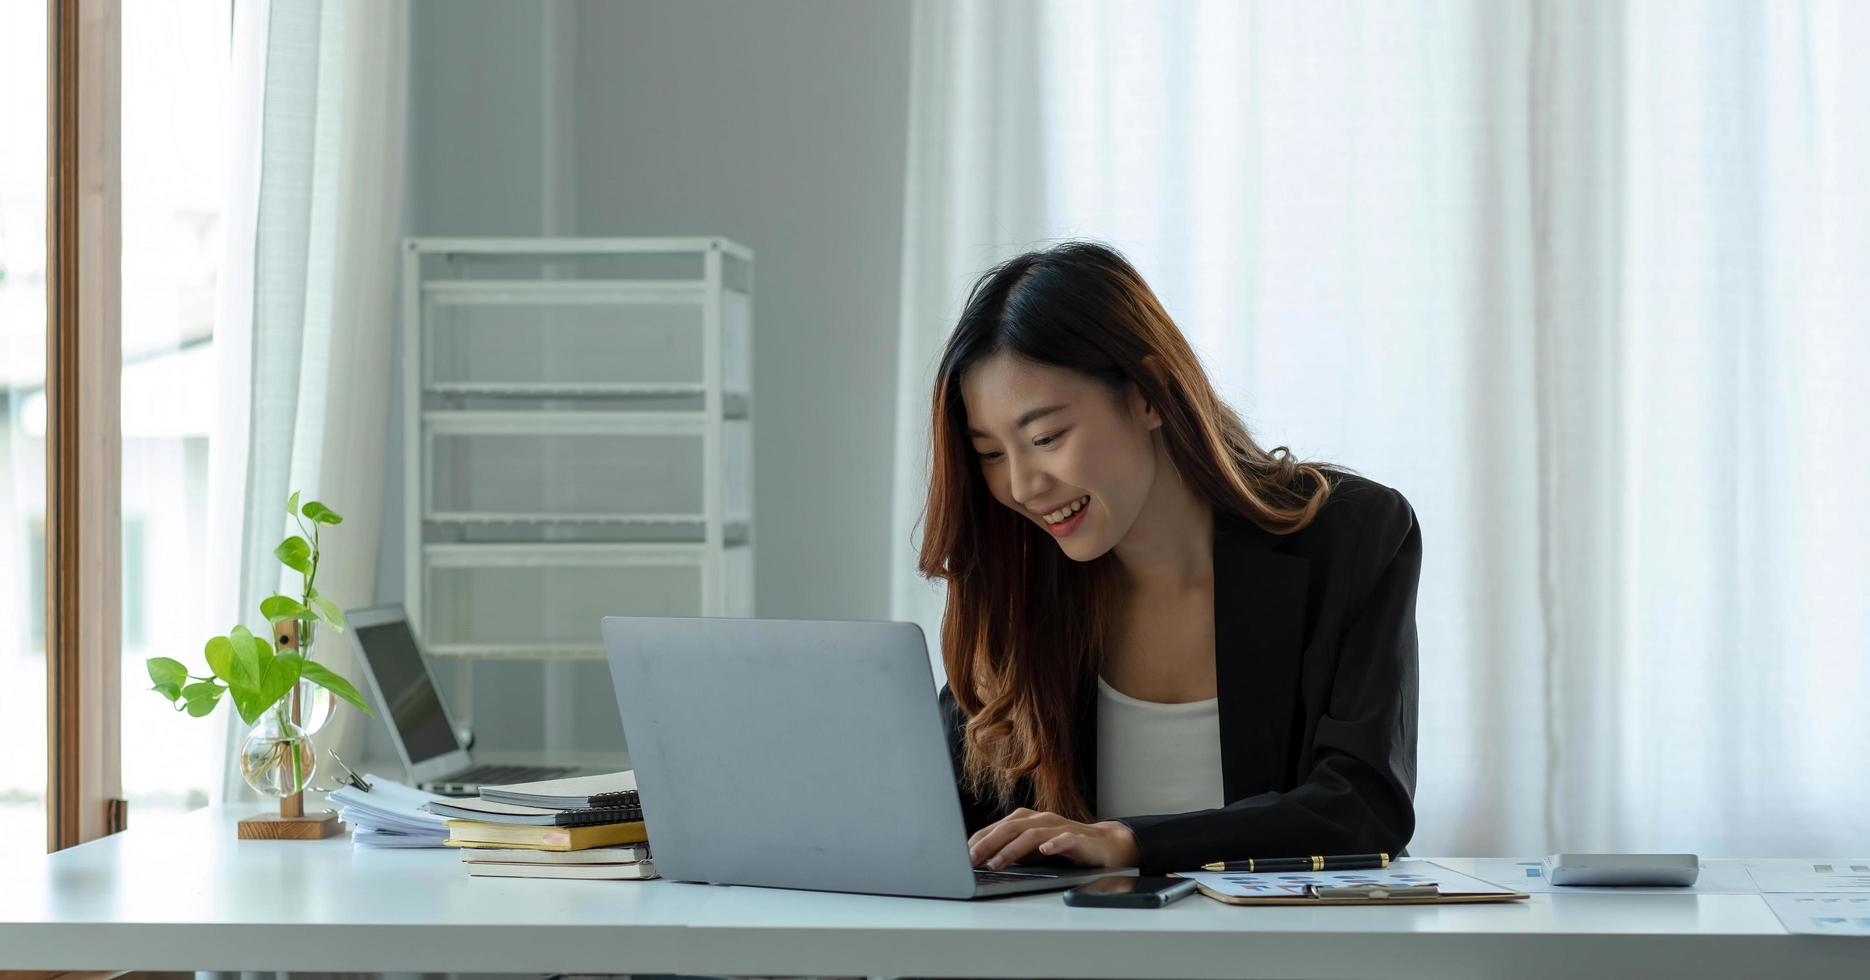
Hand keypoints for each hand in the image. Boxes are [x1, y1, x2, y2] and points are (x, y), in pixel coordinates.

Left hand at [967, 808, 1138, 869]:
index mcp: (1029, 821)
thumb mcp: (1034, 851)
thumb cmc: (1065, 848)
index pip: (998, 828)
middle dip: (988, 843)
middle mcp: (1042, 820)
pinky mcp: (1079, 838)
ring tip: (996, 863)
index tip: (961, 855)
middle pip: (1010, 828)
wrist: (1105, 846)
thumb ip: (1013, 852)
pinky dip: (1054, 844)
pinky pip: (1065, 839)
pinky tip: (1045, 851)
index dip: (979, 840)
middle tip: (970, 859)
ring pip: (1032, 834)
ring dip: (1012, 849)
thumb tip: (984, 861)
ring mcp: (1060, 827)